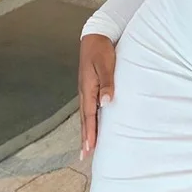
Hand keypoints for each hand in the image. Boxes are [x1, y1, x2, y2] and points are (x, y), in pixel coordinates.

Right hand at [78, 34, 115, 159]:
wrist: (96, 35)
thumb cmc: (102, 49)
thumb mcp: (106, 65)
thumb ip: (107, 83)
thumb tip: (107, 103)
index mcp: (88, 89)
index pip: (89, 116)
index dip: (89, 133)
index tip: (89, 148)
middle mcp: (85, 92)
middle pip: (84, 119)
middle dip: (85, 137)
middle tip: (84, 156)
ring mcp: (87, 89)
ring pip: (86, 114)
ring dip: (87, 130)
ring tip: (88, 145)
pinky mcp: (91, 86)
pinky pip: (90, 107)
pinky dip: (91, 119)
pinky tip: (94, 124)